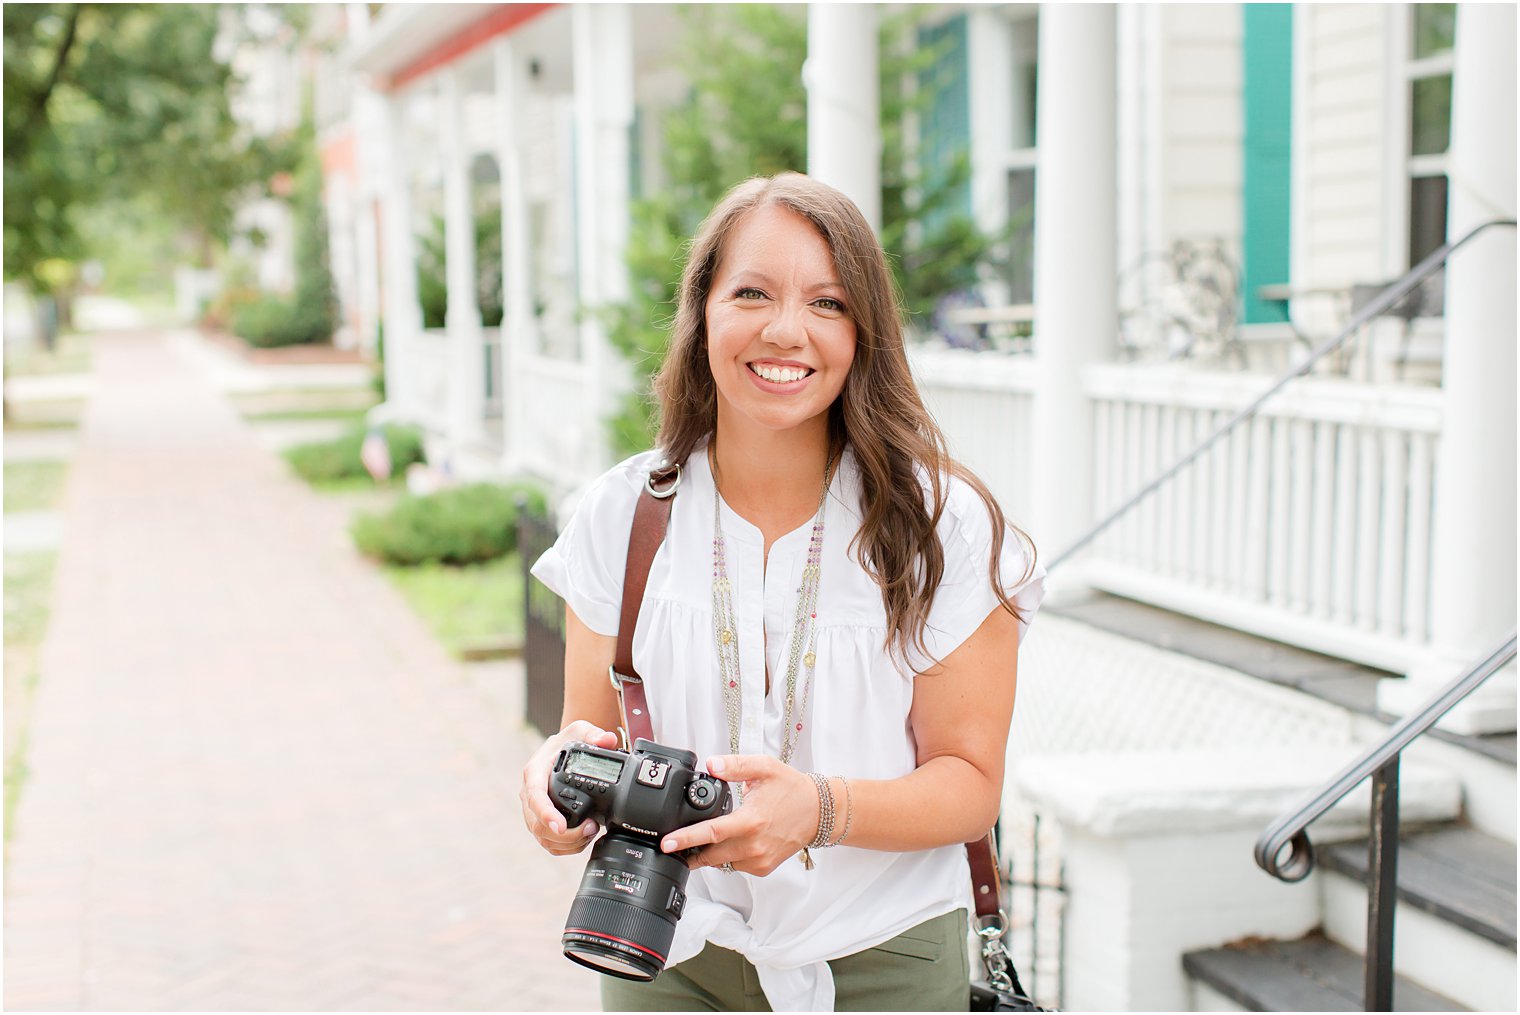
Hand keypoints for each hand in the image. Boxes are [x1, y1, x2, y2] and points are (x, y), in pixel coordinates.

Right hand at [520, 720, 620, 855]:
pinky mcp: (541, 822)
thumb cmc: (566, 742)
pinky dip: (566, 847)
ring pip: (543, 838)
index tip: (560, 826)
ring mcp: (534, 811)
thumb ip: (593, 734)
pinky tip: (583, 840)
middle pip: (537, 825)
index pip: (535, 797)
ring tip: (591, 832)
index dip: (546, 814)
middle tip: (591, 828)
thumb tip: (607, 740)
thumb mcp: (579, 730)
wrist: (560, 752)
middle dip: (565, 834)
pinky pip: (548, 843)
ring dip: (567, 843)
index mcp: (534, 773)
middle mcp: (529, 794)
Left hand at [659, 755, 818, 875]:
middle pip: (710, 854)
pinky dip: (727, 855)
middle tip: (674, 843)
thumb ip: (735, 765)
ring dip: (709, 852)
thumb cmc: (791, 789)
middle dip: (689, 850)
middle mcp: (754, 845)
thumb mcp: (764, 767)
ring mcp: (758, 860)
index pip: (711, 832)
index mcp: (751, 820)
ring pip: (721, 861)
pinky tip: (732, 840)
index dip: (686, 839)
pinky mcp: (763, 868)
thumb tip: (710, 764)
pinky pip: (735, 865)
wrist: (818, 812)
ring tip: (706, 836)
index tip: (667, 843)